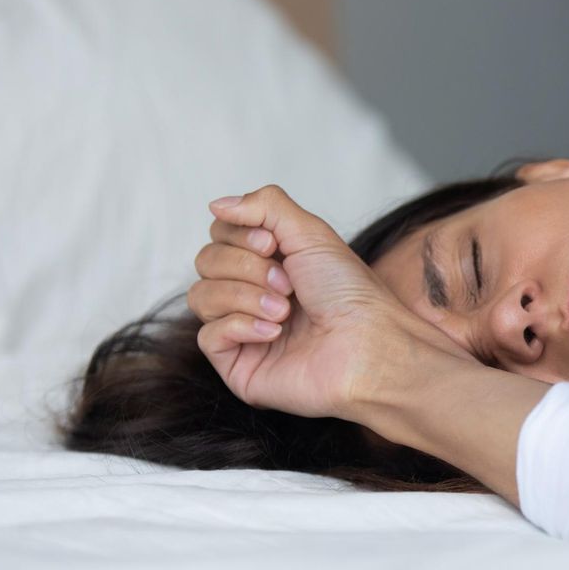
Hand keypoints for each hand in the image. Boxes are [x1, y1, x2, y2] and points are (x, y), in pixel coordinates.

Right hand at [188, 185, 468, 419]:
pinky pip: (207, 335)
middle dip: (246, 267)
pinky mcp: (238, 365)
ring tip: (285, 310)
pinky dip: (240, 326)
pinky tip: (274, 333)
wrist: (367, 345)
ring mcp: (242, 330)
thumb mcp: (310, 232)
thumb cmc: (349, 293)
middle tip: (288, 284)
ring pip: (201, 296)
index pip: (219, 234)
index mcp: (269, 262)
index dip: (239, 235)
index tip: (273, 246)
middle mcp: (252, 292)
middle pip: (206, 261)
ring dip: (245, 297)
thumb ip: (264, 205)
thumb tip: (216, 204)